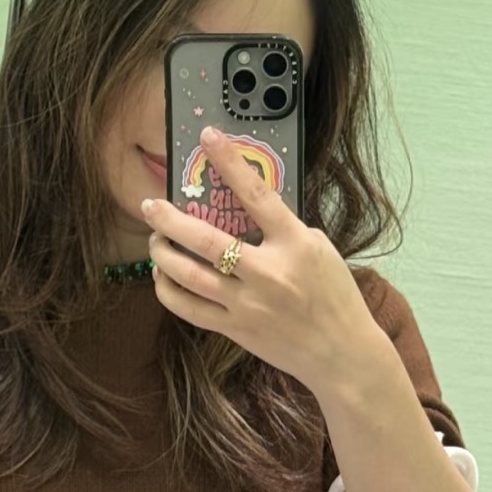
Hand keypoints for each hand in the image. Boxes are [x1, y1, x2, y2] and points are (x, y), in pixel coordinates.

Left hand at [140, 125, 380, 398]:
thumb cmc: (335, 297)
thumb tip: (248, 210)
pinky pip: (190, 310)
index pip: (257, 194)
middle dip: (170, 219)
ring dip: (164, 255)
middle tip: (150, 205)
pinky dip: (170, 292)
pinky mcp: (236, 329)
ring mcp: (248, 305)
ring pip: (190, 277)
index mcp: (294, 244)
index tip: (208, 137)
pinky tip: (163, 277)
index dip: (229, 162)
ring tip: (155, 241)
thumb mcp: (320, 250)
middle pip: (206, 240)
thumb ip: (286, 229)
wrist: (341, 354)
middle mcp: (268, 274)